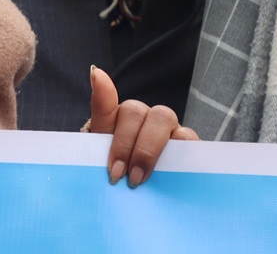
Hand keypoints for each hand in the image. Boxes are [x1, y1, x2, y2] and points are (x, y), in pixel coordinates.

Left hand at [88, 65, 195, 187]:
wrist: (152, 201)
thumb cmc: (125, 180)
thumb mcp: (104, 169)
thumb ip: (94, 151)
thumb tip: (88, 104)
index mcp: (117, 123)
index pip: (107, 104)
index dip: (102, 91)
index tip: (96, 76)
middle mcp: (143, 118)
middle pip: (134, 111)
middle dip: (124, 143)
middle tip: (117, 176)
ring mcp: (168, 128)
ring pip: (161, 117)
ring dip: (148, 147)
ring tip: (138, 178)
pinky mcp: (188, 143)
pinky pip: (187, 138)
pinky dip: (178, 150)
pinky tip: (171, 168)